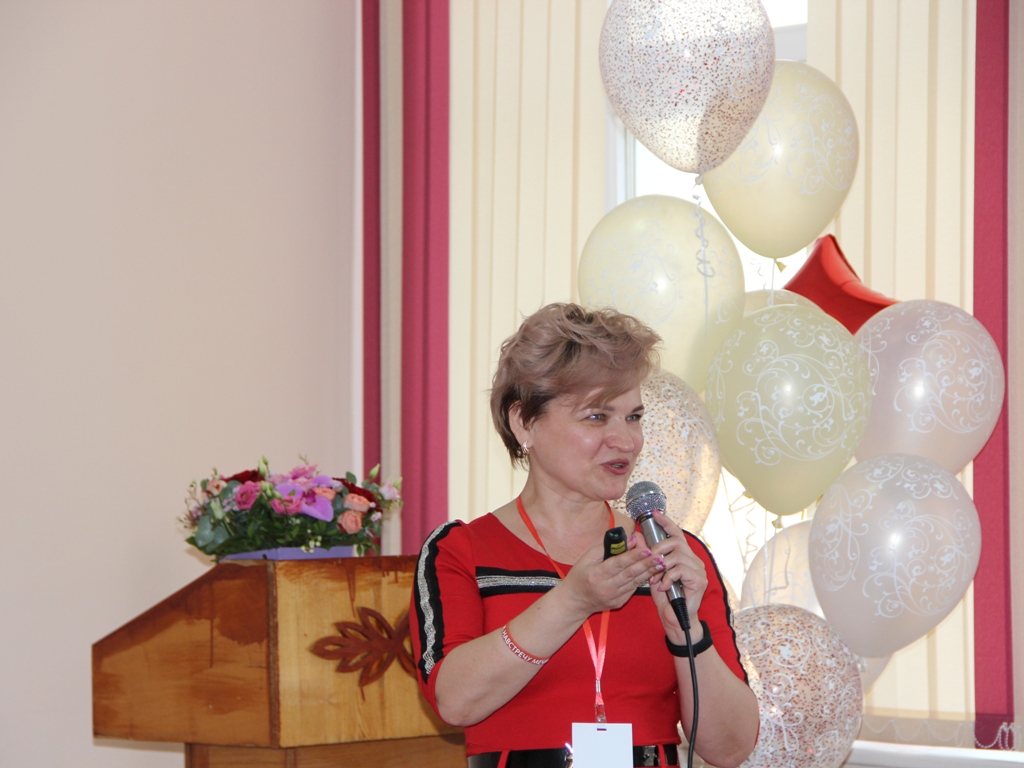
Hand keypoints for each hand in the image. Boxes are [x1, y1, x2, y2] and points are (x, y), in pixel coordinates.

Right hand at [561, 533, 662, 618]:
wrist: (576, 600)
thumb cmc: (580, 575)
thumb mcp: (587, 557)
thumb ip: (607, 548)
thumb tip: (628, 540)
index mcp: (597, 574)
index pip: (618, 564)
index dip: (633, 556)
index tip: (646, 549)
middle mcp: (606, 587)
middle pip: (630, 573)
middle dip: (646, 564)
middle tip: (659, 556)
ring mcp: (614, 596)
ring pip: (634, 582)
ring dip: (649, 571)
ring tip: (660, 563)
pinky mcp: (619, 602)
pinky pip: (633, 588)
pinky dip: (642, 579)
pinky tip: (651, 572)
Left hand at [646, 511, 707, 642]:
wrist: (675, 618)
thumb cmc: (665, 596)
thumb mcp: (652, 572)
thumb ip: (647, 555)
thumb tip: (637, 536)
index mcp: (683, 555)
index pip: (676, 532)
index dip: (666, 521)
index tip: (655, 513)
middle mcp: (693, 559)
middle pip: (676, 541)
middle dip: (659, 548)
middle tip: (650, 561)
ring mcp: (698, 569)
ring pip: (677, 555)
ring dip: (662, 567)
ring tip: (656, 579)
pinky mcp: (699, 580)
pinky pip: (680, 570)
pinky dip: (668, 578)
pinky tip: (663, 587)